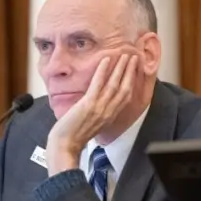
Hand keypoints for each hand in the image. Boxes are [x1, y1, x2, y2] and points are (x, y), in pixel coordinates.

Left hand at [45, 54, 138, 175]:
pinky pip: (98, 84)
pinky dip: (102, 71)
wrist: (65, 145)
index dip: (132, 81)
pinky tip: (105, 60)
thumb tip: (97, 100)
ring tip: (124, 55)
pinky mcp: (88, 105)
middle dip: (130, 71)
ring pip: (114, 84)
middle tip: (133, 57)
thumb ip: (99, 111)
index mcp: (111, 116)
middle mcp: (109, 111)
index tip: (135, 69)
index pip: (126, 96)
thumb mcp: (93, 123)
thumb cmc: (75, 136)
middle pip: (124, 87)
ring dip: (120, 68)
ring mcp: (100, 108)